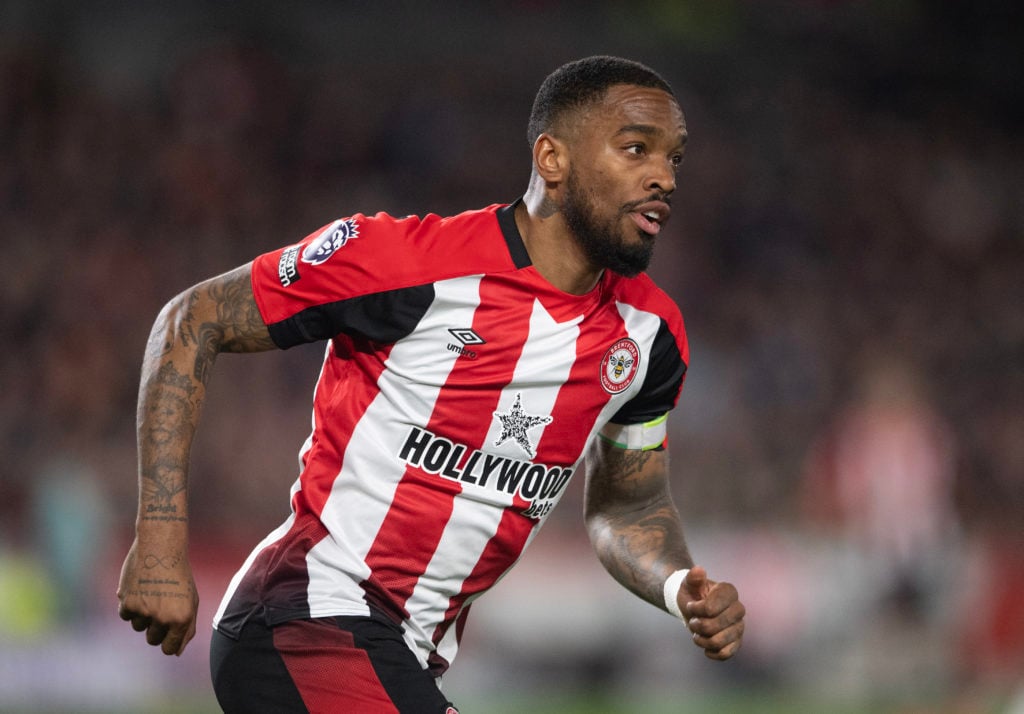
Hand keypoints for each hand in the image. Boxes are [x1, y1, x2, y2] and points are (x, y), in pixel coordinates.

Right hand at [117, 539, 197, 655]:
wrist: (161, 547)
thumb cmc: (179, 574)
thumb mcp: (190, 600)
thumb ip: (187, 627)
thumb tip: (177, 652)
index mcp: (182, 618)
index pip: (170, 649)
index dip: (168, 642)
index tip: (167, 634)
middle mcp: (163, 618)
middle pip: (152, 640)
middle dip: (155, 628)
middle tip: (161, 605)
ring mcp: (144, 611)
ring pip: (138, 627)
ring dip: (143, 614)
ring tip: (152, 591)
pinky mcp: (127, 603)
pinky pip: (126, 616)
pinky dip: (130, 605)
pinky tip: (140, 588)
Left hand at [678, 565, 744, 660]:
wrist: (694, 609)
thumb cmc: (692, 594)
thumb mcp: (688, 583)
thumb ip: (692, 577)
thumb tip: (698, 571)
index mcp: (729, 592)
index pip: (710, 608)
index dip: (696, 609)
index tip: (691, 605)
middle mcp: (739, 609)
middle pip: (714, 626)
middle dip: (698, 625)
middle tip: (693, 621)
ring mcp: (739, 627)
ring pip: (719, 642)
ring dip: (701, 640)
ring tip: (697, 633)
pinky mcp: (737, 643)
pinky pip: (726, 654)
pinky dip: (711, 652)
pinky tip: (705, 646)